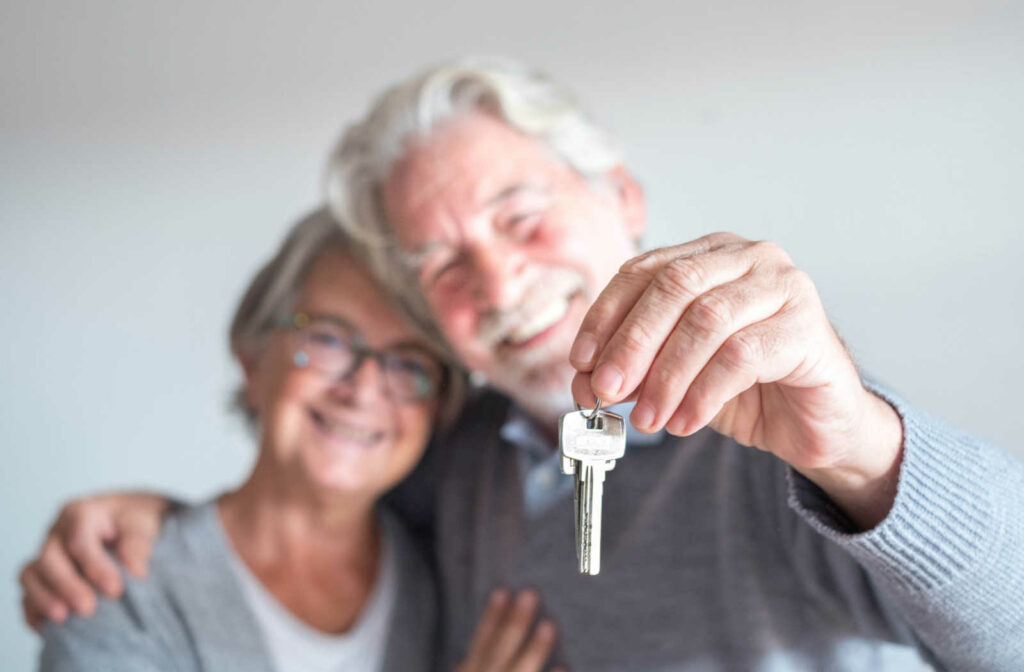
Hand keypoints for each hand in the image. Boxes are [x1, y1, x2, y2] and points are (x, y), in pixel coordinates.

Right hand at [19, 491, 171, 630]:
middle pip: (50, 559)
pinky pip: (28, 592)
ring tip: (62, 619)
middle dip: (67, 586)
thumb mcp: (142, 522)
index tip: (115, 590)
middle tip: (88, 608)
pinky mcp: (43, 576)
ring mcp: (47, 554)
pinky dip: (34, 610)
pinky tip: (47, 627)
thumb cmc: (134, 520)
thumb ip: (138, 543)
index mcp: (80, 513)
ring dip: (44, 598)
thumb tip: (136, 571)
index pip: (80, 541)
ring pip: (31, 575)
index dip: (95, 567)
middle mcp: (57, 533)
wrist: (128, 521)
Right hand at [457, 589, 562, 671]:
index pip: (481, 641)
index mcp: (472, 670)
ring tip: (549, 625)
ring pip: (520, 671)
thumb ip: (475, 661)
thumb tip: (477, 638)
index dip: (491, 617)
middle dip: (515, 624)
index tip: (502, 591)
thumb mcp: (473, 671)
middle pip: (499, 651)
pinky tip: (564, 666)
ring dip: (535, 649)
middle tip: (530, 594)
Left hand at [569, 233, 903, 527]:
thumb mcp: (675, 375)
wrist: (816, 423)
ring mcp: (784, 286)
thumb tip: (587, 381)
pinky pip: (742, 356)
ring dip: (666, 375)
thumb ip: (634, 369)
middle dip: (631, 343)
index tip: (582, 361)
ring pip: (707, 320)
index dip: (607, 315)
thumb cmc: (747, 389)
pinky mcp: (808, 327)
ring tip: (648, 417)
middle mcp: (748, 258)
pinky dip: (703, 393)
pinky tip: (685, 421)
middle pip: (674, 286)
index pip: (644, 270)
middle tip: (606, 390)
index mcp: (709, 255)